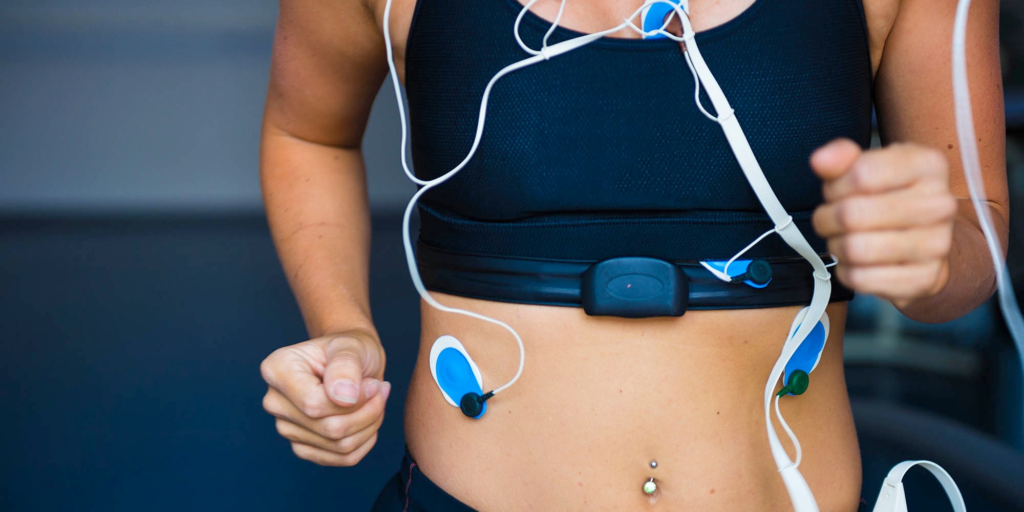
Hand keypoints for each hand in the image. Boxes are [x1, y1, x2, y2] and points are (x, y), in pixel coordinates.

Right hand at [260, 331, 388, 465]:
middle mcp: (275, 402)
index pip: (314, 404)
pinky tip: (370, 418)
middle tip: (380, 390)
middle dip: (368, 412)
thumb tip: (344, 397)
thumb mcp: (352, 346)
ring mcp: (286, 428)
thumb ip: (345, 366)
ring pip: (340, 446)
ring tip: (377, 400)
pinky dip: (366, 440)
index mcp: (277, 370)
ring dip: (370, 425)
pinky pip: (343, 458)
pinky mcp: (303, 447)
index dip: (354, 399)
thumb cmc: (350, 349)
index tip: (372, 383)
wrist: (353, 361)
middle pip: (329, 429)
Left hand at [810, 139, 956, 308]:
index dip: (835, 186)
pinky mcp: (923, 279)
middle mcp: (939, 204)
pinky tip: (856, 262)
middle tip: (830, 219)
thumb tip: (820, 160)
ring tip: (843, 239)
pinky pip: (861, 279)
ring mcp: (936, 244)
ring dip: (835, 246)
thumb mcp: (868, 166)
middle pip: (852, 214)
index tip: (836, 192)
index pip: (861, 174)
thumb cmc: (889, 197)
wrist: (926, 240)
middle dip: (827, 218)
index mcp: (928, 165)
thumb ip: (842, 158)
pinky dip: (846, 271)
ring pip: (854, 249)